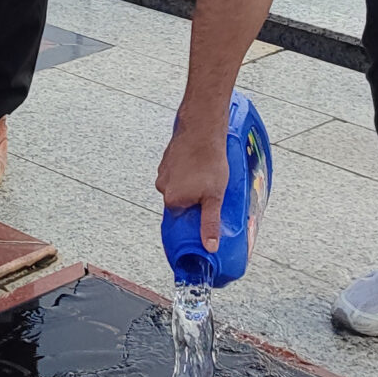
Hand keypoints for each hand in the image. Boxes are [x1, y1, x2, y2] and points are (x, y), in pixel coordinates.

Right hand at [155, 101, 231, 245]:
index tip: (206, 209)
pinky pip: (177, 172)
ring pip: (179, 186)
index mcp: (172, 200)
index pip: (182, 218)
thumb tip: (209, 247)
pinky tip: (199, 166)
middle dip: (194, 199)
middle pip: (180, 202)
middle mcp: (163, 187)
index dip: (195, 215)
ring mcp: (163, 172)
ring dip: (191, 184)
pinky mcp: (167, 159)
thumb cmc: (209, 162)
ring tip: (206, 176)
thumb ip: (209, 223)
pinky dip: (187, 172)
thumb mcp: (214, 197)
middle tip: (211, 191)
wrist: (202, 130)